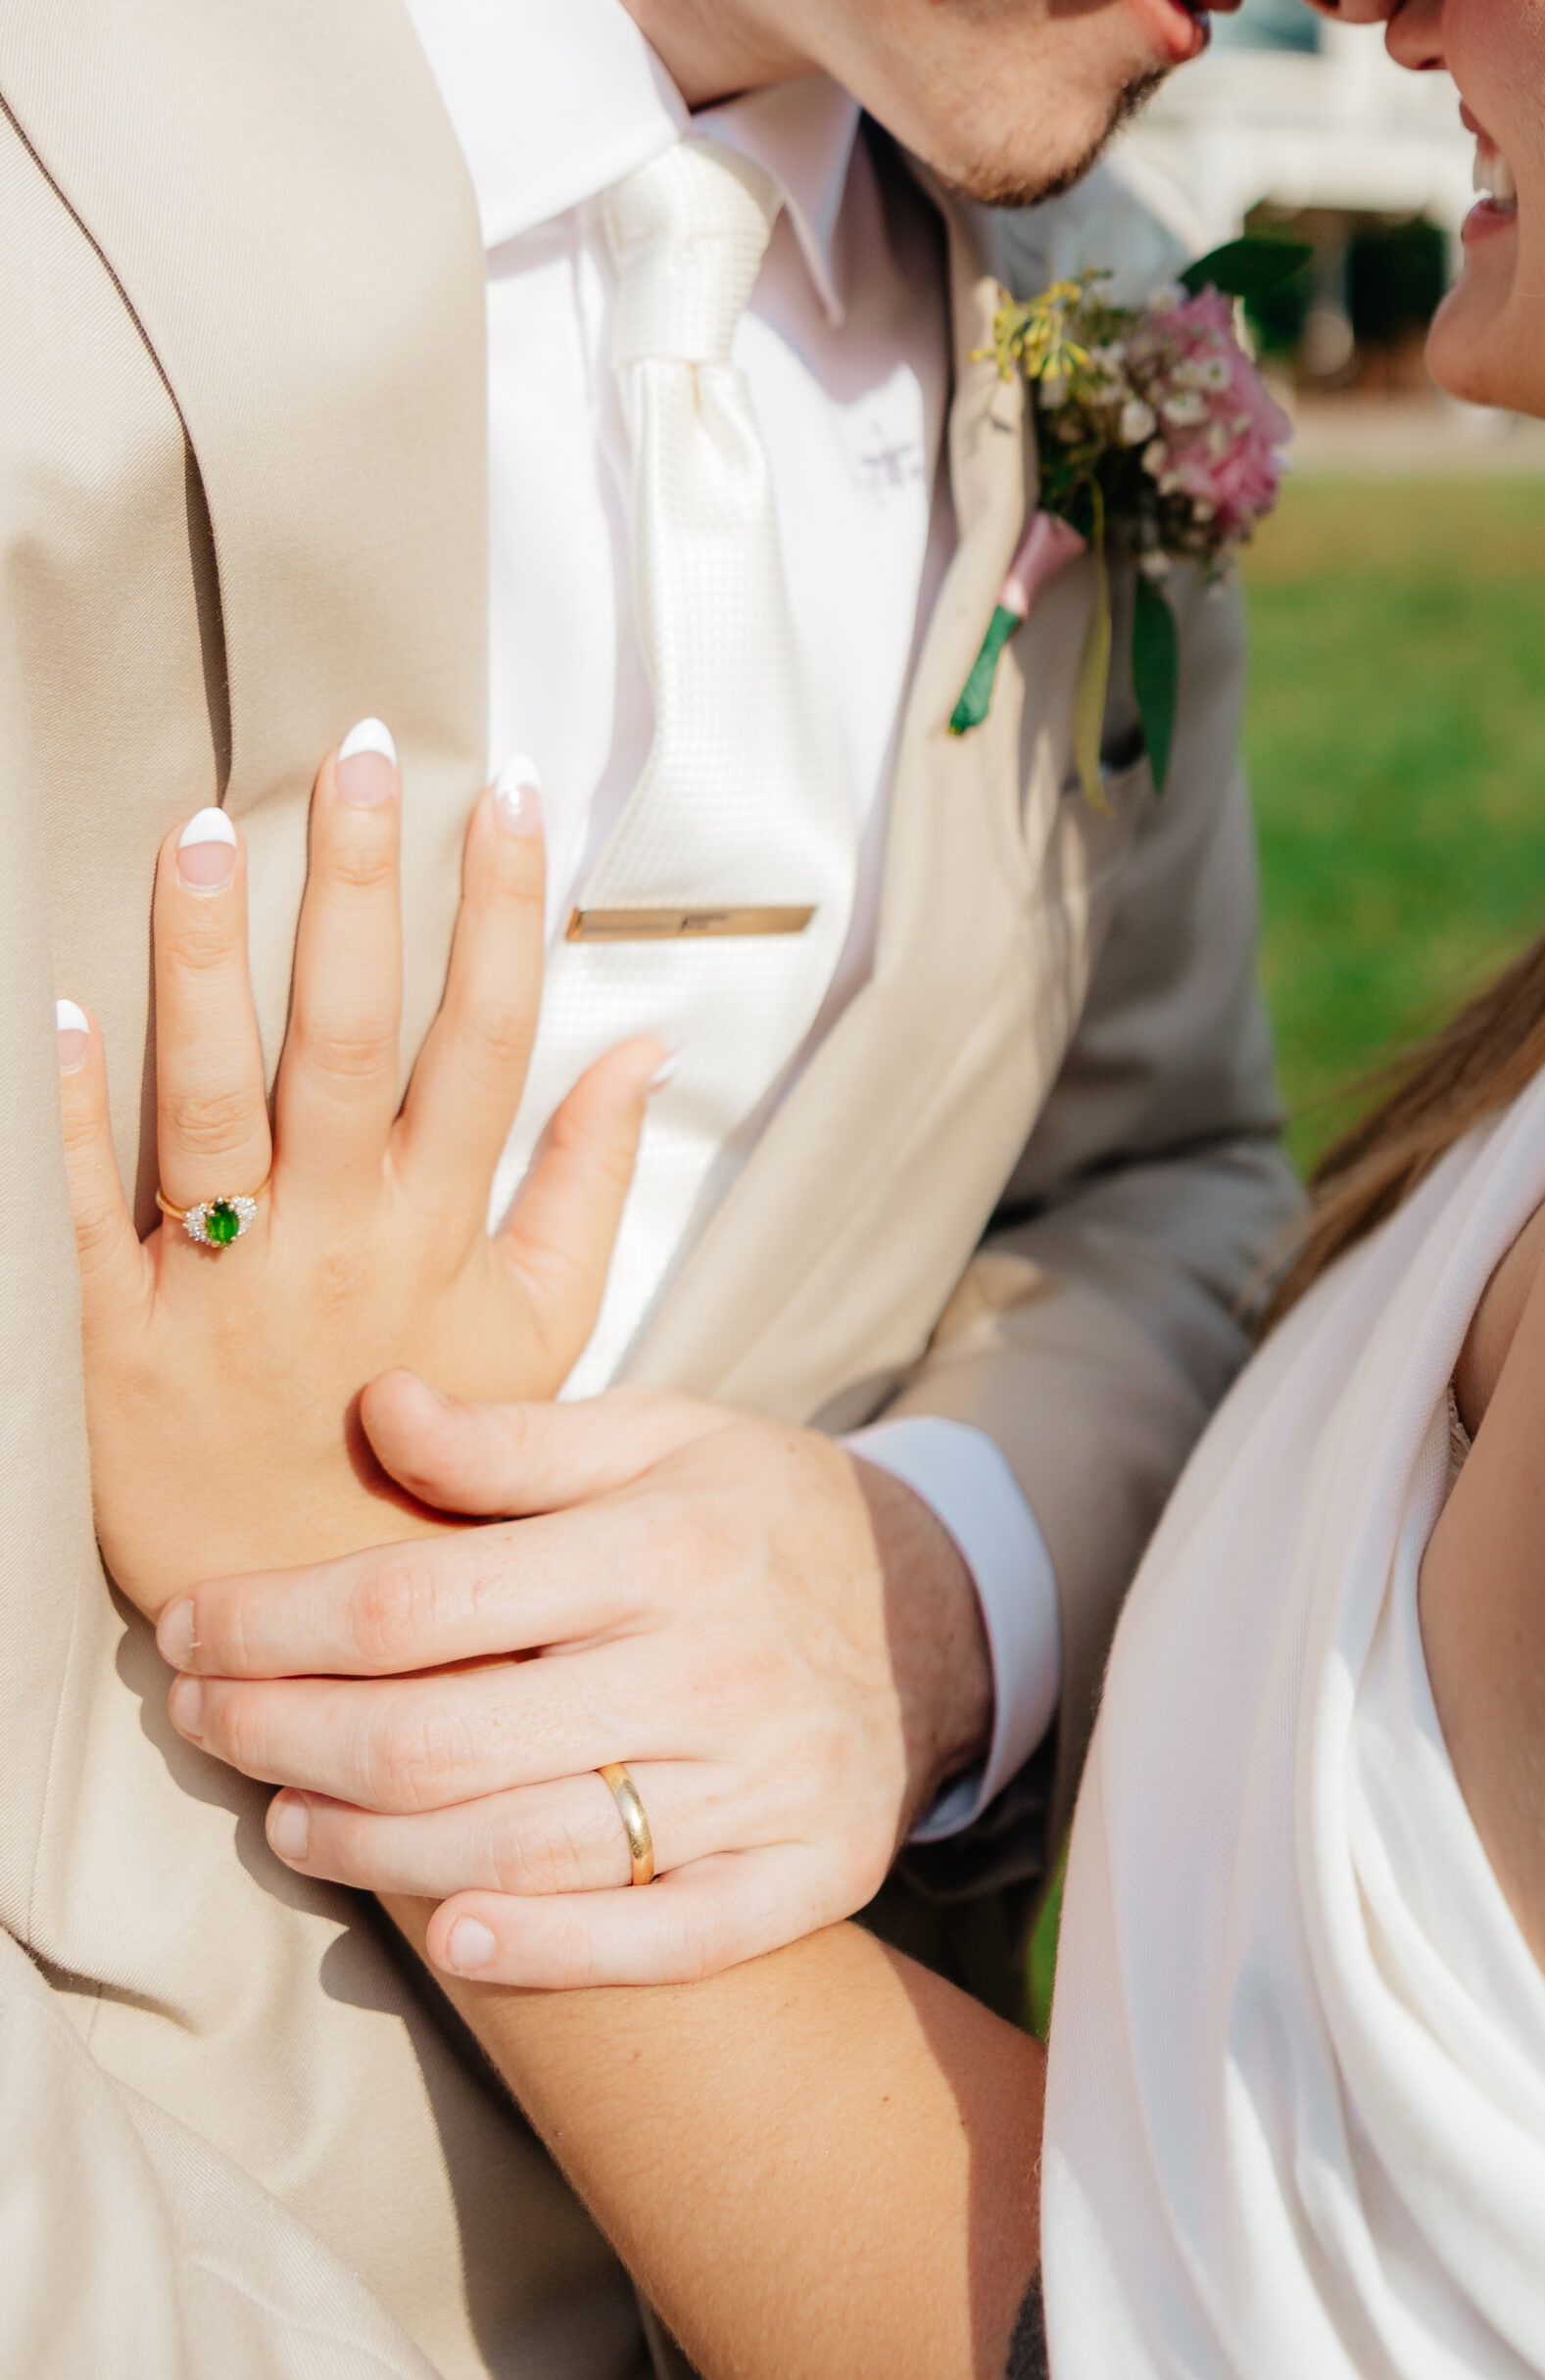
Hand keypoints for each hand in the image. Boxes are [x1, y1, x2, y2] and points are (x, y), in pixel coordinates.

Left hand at [57, 730, 665, 1613]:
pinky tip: (60, 1009)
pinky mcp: (119, 1332)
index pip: (485, 1042)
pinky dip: (71, 1116)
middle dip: (357, 892)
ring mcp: (223, 1282)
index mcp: (440, 1231)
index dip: (502, 915)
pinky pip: (87, 1212)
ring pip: (213, 1099)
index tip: (512, 796)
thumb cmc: (445, 1465)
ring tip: (205, 826)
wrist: (329, 1623)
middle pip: (346, 1039)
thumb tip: (648, 1048)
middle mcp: (337, 1240)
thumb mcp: (544, 1331)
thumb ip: (590, 1182)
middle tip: (357, 755)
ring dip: (207, 962)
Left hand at [155, 1371, 995, 1985]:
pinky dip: (547, 1949)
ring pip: (522, 1847)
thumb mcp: (659, 1434)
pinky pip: (662, 1938)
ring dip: (372, 1849)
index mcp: (667, 1541)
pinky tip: (452, 1935)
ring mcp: (766, 1782)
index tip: (192, 1626)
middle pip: (440, 1736)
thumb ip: (515, 1438)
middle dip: (285, 1736)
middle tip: (203, 1723)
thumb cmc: (757, 1513)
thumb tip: (374, 1403)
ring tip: (286, 1818)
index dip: (277, 1623)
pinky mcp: (806, 1873)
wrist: (936, 1610)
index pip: (419, 1598)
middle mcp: (715, 1666)